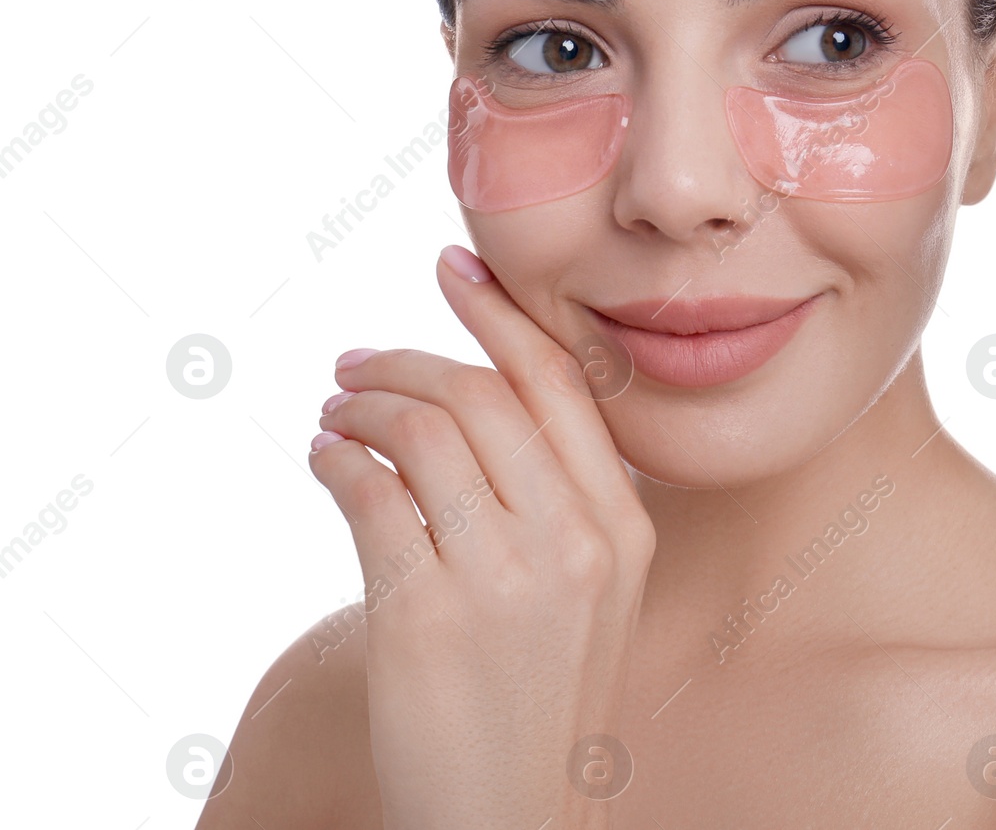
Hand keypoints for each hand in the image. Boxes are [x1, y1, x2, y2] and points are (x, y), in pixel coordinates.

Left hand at [308, 244, 655, 829]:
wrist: (517, 817)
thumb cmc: (544, 697)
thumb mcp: (595, 591)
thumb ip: (562, 499)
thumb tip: (476, 401)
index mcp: (622, 524)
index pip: (558, 383)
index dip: (499, 313)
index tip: (454, 267)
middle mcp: (574, 540)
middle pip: (479, 394)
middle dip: (404, 360)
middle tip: (355, 361)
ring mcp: (504, 578)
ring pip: (419, 432)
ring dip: (360, 406)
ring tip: (334, 415)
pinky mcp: (426, 617)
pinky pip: (368, 494)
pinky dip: (335, 458)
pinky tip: (325, 459)